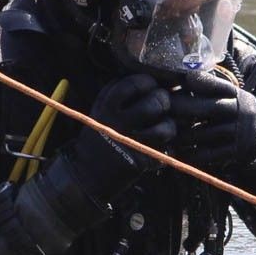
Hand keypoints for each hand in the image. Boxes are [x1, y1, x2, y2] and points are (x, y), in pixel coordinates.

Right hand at [66, 74, 175, 200]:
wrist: (86, 174)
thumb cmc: (98, 138)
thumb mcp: (100, 110)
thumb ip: (118, 94)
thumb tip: (151, 80)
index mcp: (106, 107)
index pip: (133, 84)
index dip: (148, 82)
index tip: (152, 85)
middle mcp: (118, 123)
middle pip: (155, 103)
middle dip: (163, 101)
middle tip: (162, 104)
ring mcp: (131, 143)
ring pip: (166, 127)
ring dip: (169, 127)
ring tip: (163, 128)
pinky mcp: (141, 162)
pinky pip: (167, 150)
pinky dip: (167, 149)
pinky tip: (159, 147)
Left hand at [171, 71, 255, 185]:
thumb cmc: (239, 118)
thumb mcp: (233, 100)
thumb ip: (213, 90)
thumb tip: (184, 77)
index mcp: (238, 95)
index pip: (217, 85)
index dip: (199, 82)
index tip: (182, 80)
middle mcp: (242, 111)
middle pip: (206, 108)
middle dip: (180, 107)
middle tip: (160, 108)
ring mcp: (241, 133)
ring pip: (202, 133)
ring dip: (180, 135)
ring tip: (163, 132)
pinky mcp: (238, 153)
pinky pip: (208, 154)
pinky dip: (191, 154)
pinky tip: (178, 152)